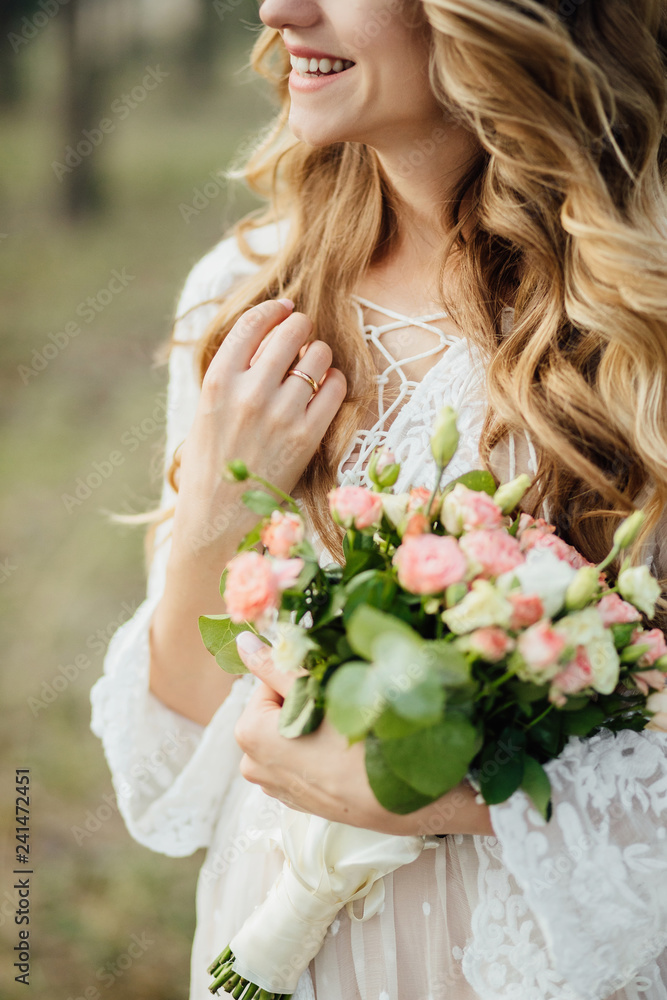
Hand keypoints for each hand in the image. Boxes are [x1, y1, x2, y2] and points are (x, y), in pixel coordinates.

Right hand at [171, 299, 346, 561]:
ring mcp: (281, 414)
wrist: (219, 518)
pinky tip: (325, 389)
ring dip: (319, 355)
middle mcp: (249, 393)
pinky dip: (335, 382)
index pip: (251, 324)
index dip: (273, 310)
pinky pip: (335, 387)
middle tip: (303, 337)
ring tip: (312, 368)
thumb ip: (231, 375)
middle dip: (301, 328)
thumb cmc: (211, 464)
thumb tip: (268, 336)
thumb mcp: (205, 412)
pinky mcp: (307, 436)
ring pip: (318, 356)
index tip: (284, 308)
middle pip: (290, 332)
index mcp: (217, 383)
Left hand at [233, 632, 494, 836]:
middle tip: (341, 706)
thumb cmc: (361, 741)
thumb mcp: (318, 692)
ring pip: (290, 732)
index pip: (270, 680)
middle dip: (306, 699)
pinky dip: (318, 748)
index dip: (302, 675)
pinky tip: (345, 753)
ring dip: (313, 723)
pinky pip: (301, 757)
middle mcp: (252, 763)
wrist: (405, 798)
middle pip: (278, 707)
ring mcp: (274, 786)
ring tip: (346, 730)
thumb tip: (243, 643)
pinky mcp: (297, 799)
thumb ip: (276, 665)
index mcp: (249, 732)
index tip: (330, 684)